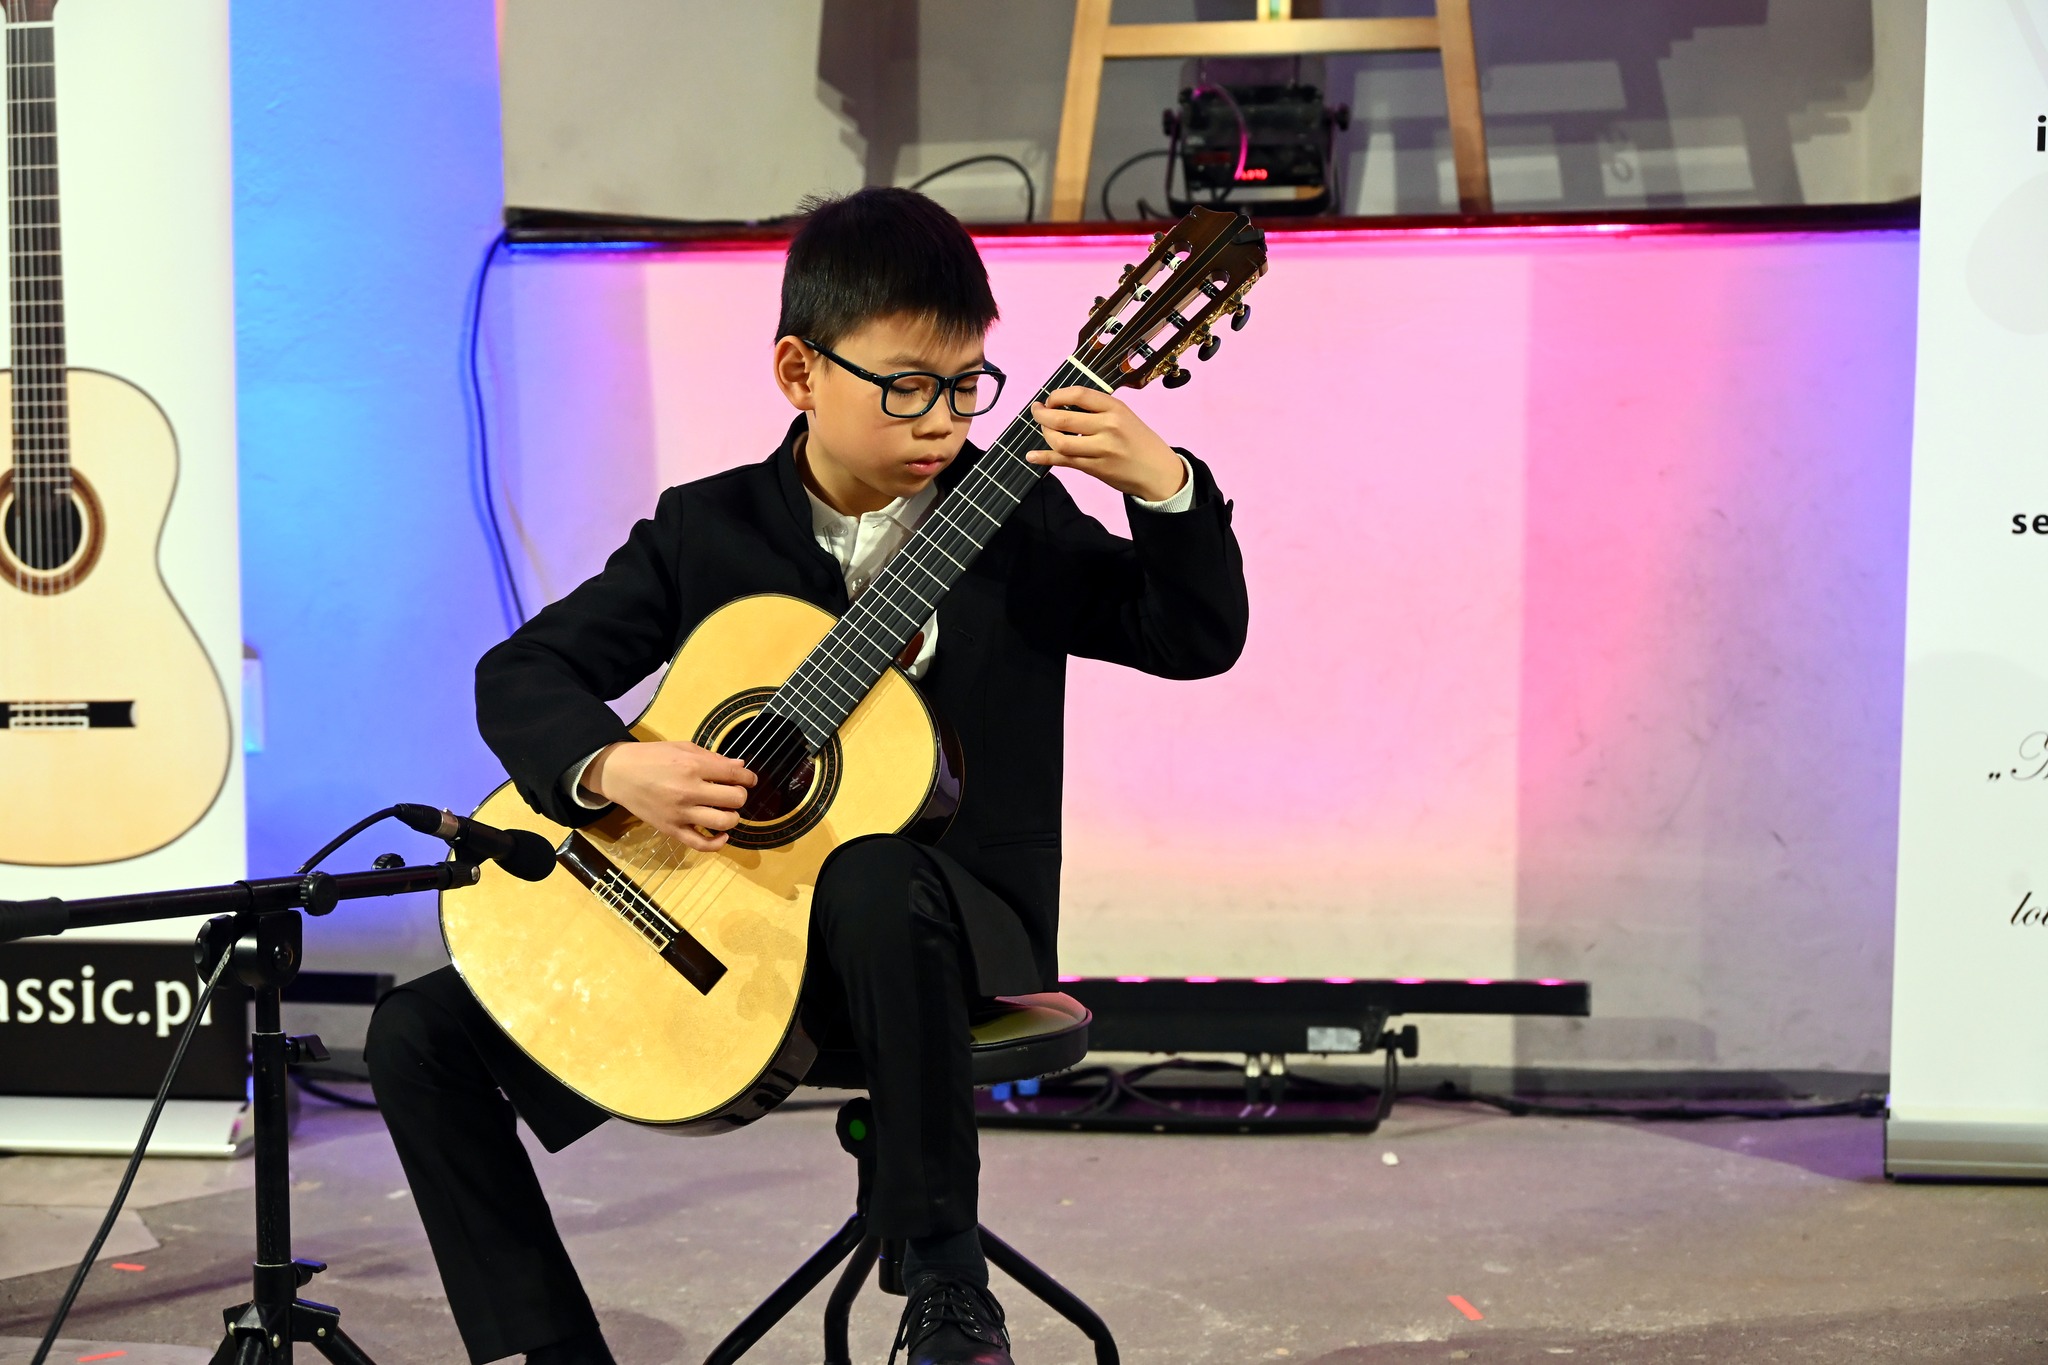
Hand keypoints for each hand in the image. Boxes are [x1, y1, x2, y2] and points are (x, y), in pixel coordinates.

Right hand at [583, 740, 755, 851]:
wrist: (619, 773)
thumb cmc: (652, 757)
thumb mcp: (683, 747)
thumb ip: (713, 758)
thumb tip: (741, 767)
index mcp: (693, 766)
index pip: (734, 775)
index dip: (748, 778)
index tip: (749, 780)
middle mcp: (689, 790)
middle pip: (734, 799)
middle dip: (740, 795)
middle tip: (734, 793)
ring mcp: (680, 813)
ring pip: (723, 822)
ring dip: (733, 817)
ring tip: (727, 811)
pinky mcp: (671, 829)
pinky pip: (700, 844)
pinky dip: (717, 843)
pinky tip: (722, 835)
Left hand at [1027, 387, 1186, 502]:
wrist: (1158, 471)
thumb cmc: (1139, 441)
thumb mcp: (1124, 416)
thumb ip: (1098, 410)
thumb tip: (1062, 405)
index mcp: (1115, 408)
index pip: (1078, 394)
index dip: (1057, 396)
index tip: (1049, 399)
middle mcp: (1108, 426)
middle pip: (1062, 418)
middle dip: (1042, 414)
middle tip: (1037, 412)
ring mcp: (1101, 449)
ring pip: (1060, 441)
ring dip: (1045, 435)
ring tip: (1044, 431)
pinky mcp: (1096, 469)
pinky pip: (1064, 461)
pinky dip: (1044, 457)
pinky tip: (1032, 455)